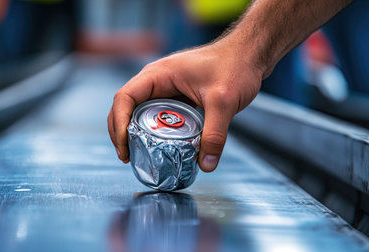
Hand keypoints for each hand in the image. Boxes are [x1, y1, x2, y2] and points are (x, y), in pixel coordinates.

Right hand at [108, 40, 263, 171]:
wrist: (250, 55)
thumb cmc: (235, 66)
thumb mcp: (223, 101)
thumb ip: (215, 134)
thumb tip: (206, 164)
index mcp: (158, 74)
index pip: (125, 98)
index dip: (118, 123)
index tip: (124, 146)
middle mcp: (157, 80)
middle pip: (126, 107)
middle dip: (121, 132)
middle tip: (126, 157)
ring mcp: (166, 88)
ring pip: (140, 112)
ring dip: (134, 132)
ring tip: (137, 155)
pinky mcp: (177, 96)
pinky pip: (158, 115)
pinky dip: (153, 130)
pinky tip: (159, 146)